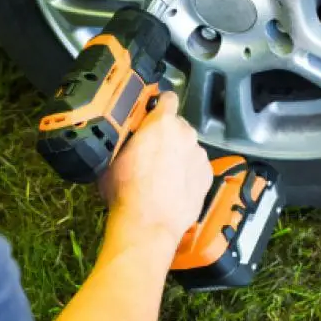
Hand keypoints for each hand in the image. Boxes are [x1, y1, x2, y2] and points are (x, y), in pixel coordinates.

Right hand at [99, 92, 213, 244]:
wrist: (148, 223)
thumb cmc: (127, 190)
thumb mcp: (113, 157)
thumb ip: (124, 138)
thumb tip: (122, 134)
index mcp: (162, 122)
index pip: (168, 97)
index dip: (160, 105)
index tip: (153, 113)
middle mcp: (185, 134)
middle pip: (178, 125)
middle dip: (166, 134)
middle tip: (150, 150)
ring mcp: (199, 155)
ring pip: (188, 147)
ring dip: (178, 154)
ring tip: (161, 173)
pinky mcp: (206, 175)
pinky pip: (196, 166)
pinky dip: (187, 172)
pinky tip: (173, 185)